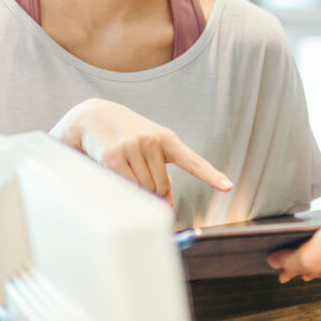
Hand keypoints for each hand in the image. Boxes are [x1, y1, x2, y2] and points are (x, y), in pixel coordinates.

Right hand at [50, 98, 232, 205]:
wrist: (93, 117)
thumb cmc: (127, 136)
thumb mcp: (149, 149)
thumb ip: (162, 173)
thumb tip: (167, 203)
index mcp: (167, 139)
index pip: (193, 161)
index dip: (211, 175)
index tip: (227, 186)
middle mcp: (153, 141)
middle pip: (161, 187)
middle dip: (150, 188)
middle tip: (136, 170)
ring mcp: (133, 147)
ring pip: (144, 189)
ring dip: (135, 187)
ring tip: (124, 166)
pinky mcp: (113, 157)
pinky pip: (126, 187)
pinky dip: (122, 186)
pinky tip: (113, 168)